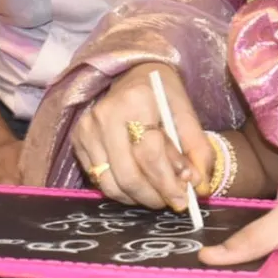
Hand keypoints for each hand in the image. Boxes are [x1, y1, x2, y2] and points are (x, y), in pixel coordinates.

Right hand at [70, 63, 212, 209]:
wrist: (133, 75)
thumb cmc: (163, 95)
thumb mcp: (186, 115)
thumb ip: (197, 149)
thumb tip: (199, 188)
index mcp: (136, 101)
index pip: (150, 154)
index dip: (169, 182)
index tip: (185, 198)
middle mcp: (105, 114)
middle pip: (128, 174)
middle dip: (153, 196)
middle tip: (172, 202)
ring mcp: (87, 128)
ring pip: (110, 184)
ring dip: (137, 198)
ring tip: (157, 194)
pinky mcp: (78, 140)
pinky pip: (98, 180)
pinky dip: (121, 190)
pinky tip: (138, 183)